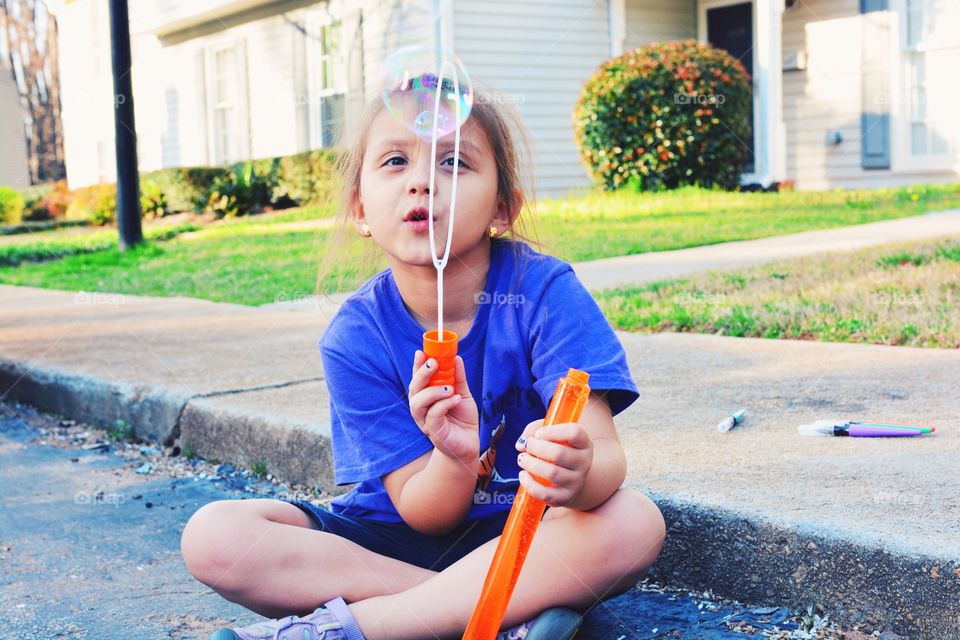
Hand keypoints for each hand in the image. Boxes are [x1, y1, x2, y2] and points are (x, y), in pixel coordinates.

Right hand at [408, 350, 478, 464]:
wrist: (469, 443)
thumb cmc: (462, 418)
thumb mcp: (462, 393)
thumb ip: (458, 377)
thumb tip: (456, 357)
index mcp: (426, 396)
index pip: (417, 379)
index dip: (417, 366)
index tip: (421, 352)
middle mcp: (421, 408)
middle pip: (413, 389)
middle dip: (421, 374)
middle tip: (433, 363)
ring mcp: (425, 420)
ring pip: (417, 403)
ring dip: (432, 391)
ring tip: (449, 387)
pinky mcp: (433, 431)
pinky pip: (433, 415)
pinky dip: (444, 404)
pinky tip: (455, 399)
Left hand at [515, 419, 593, 507]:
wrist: (572, 478)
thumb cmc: (559, 449)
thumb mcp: (552, 434)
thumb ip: (535, 430)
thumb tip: (521, 444)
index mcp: (584, 443)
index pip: (574, 433)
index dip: (553, 431)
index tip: (538, 434)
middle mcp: (584, 462)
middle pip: (559, 453)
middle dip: (536, 447)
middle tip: (526, 446)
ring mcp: (576, 482)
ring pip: (552, 473)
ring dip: (530, 464)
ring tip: (522, 459)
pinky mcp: (566, 498)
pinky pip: (546, 494)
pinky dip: (529, 484)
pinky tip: (523, 475)